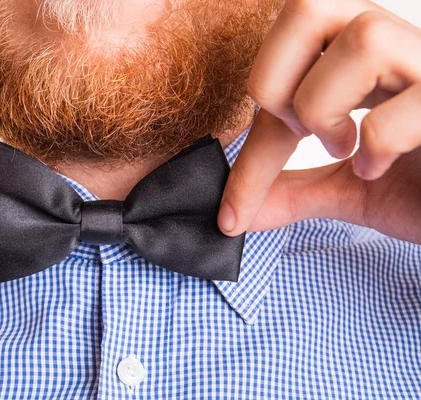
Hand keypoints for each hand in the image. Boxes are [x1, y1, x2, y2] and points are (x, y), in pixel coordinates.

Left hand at [217, 0, 420, 242]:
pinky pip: (410, 102)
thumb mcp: (348, 189)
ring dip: (326, 107)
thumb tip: (234, 212)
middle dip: (276, 80)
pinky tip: (380, 166)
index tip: (233, 208)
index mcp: (359, 60)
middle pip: (310, 4)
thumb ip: (294, 191)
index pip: (281, 65)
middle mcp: (399, 45)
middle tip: (296, 131)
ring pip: (362, 38)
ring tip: (344, 147)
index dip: (246, 141)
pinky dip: (378, 144)